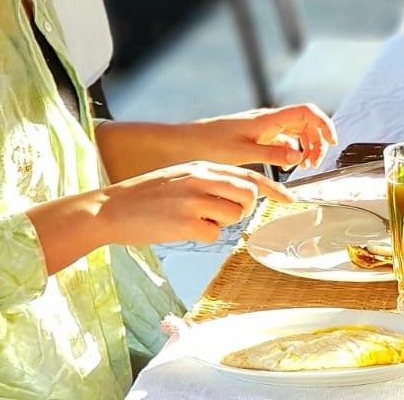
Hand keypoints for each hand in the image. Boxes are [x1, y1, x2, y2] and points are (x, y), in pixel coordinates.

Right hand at [98, 162, 293, 244]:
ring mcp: (195, 200)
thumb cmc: (146, 195)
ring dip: (218, 223)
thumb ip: (210, 180)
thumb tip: (240, 194)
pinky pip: (213, 234)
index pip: (249, 176)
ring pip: (233, 216)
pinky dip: (201, 235)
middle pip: (248, 196)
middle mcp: (202, 179)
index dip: (275, 189)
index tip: (293, 199)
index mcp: (202, 166)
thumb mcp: (181, 176)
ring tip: (190, 220)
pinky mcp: (186, 223)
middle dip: (242, 209)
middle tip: (218, 215)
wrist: (109, 208)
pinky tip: (179, 229)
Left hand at [187, 104, 336, 170]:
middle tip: (313, 163)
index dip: (324, 124)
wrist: (186, 142)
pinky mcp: (258, 135)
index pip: (307, 113)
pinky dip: (292, 150)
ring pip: (297, 131)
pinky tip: (288, 164)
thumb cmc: (209, 144)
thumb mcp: (243, 152)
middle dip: (317, 141)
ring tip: (303, 166)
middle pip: (306, 123)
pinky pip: (285, 139)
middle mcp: (269, 119)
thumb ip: (273, 155)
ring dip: (306, 146)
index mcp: (268, 119)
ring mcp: (264, 126)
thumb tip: (298, 157)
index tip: (332, 142)